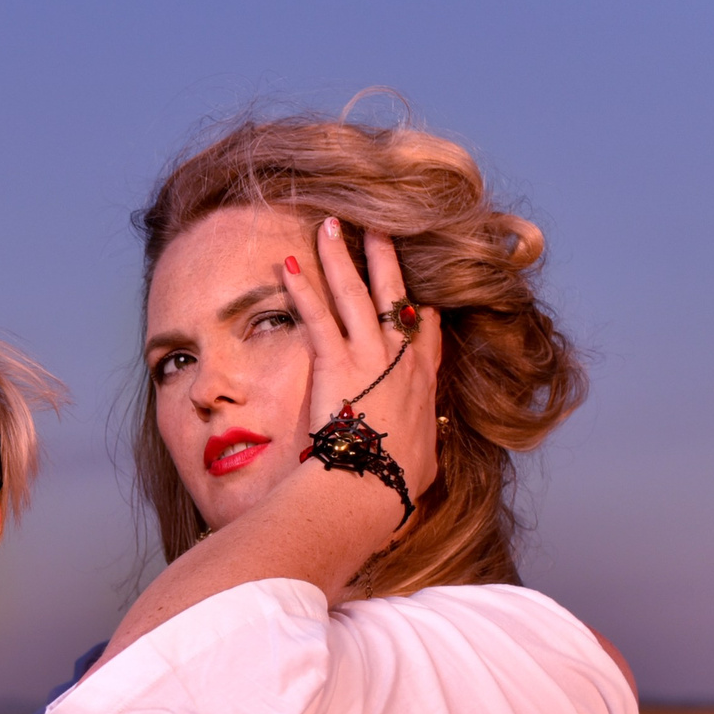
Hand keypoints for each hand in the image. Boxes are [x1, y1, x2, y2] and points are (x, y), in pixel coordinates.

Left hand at [284, 217, 443, 504]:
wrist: (370, 489)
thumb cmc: (393, 485)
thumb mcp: (422, 462)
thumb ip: (423, 446)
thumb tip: (423, 455)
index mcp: (422, 384)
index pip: (424, 331)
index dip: (416, 306)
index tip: (412, 288)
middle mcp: (400, 361)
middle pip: (395, 296)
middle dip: (385, 258)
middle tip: (377, 227)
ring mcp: (369, 357)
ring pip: (356, 294)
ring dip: (341, 256)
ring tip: (330, 225)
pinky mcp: (336, 362)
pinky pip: (317, 316)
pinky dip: (303, 289)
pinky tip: (289, 264)